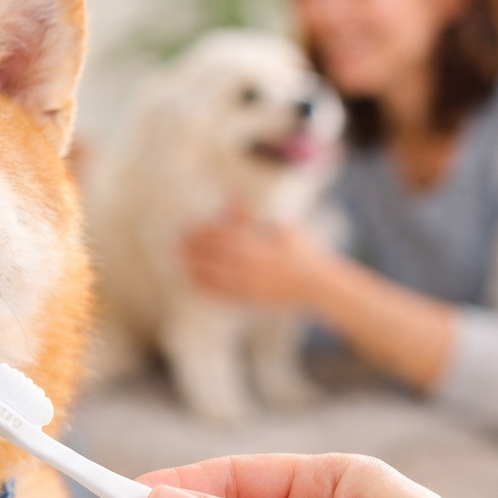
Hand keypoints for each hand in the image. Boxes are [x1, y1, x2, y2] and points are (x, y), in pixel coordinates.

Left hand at [182, 209, 325, 305]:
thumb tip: (231, 198)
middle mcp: (257, 266)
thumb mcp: (283, 228)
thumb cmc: (303, 252)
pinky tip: (193, 281)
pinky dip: (207, 287)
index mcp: (265, 246)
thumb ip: (254, 217)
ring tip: (181, 260)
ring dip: (197, 267)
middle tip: (179, 242)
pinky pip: (224, 294)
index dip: (208, 232)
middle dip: (197, 249)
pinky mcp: (252, 299)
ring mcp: (253, 284)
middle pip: (219, 257)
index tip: (193, 227)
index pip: (229, 237)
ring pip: (218, 276)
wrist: (318, 285)